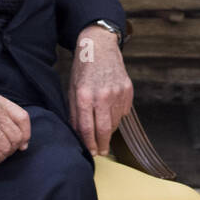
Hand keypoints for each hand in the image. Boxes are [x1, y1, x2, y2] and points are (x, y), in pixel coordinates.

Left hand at [68, 25, 133, 156]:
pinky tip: (111, 107)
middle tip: (102, 152)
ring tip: (104, 127)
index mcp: (84, 96)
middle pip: (105, 129)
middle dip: (103, 144)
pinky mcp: (127, 89)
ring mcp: (117, 92)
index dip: (90, 144)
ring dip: (110, 129)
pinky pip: (123, 111)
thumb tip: (79, 134)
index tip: (92, 152)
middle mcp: (102, 95)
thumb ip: (75, 112)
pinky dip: (117, 114)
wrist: (100, 47)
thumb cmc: (83, 68)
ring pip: (115, 121)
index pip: (87, 128)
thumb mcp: (72, 89)